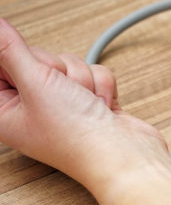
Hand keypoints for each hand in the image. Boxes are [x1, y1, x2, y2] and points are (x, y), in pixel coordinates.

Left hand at [0, 17, 170, 191]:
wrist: (125, 156)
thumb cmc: (77, 137)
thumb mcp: (36, 83)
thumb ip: (10, 49)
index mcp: (4, 110)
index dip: (16, 59)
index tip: (32, 70)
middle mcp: (31, 107)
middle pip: (37, 58)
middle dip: (57, 70)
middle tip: (61, 92)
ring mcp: (63, 105)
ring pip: (68, 63)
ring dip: (82, 79)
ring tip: (84, 103)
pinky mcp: (89, 101)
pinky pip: (93, 72)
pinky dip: (101, 86)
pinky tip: (100, 106)